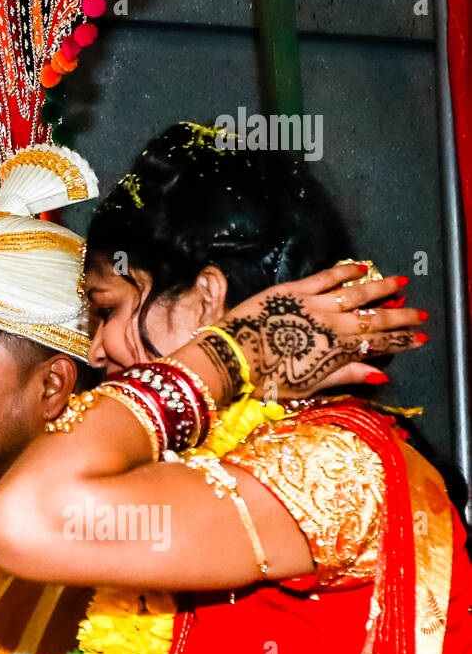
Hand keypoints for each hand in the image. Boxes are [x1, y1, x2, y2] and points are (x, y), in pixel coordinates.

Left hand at [206, 262, 426, 401]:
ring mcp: (315, 304)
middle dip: (402, 315)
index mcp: (339, 350)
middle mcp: (334, 325)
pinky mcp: (294, 290)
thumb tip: (381, 374)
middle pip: (376, 318)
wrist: (232, 357)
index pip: (380, 344)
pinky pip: (326, 277)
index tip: (421, 336)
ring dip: (382, 288)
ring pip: (358, 293)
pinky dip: (346, 271)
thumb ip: (346, 375)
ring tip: (402, 283)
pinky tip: (362, 267)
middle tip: (421, 313)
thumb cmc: (267, 378)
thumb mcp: (309, 386)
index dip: (403, 340)